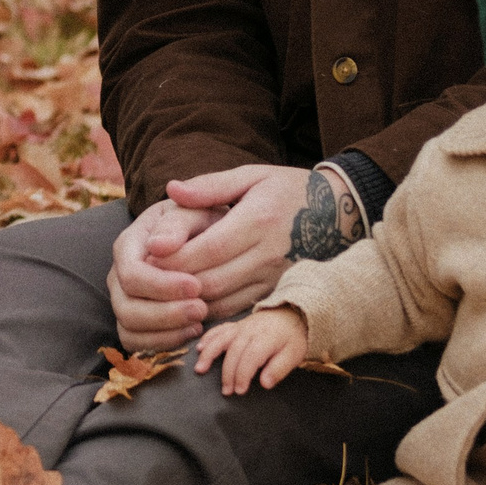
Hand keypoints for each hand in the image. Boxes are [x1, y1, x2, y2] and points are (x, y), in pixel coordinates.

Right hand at [107, 196, 225, 349]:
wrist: (204, 234)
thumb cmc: (199, 222)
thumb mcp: (194, 211)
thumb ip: (178, 223)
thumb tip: (160, 246)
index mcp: (128, 245)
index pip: (131, 274)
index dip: (162, 286)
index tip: (197, 286)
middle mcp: (118, 276)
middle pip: (126, 308)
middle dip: (166, 314)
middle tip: (202, 309)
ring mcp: (124, 300)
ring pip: (129, 330)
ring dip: (166, 332)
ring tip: (200, 322)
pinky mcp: (136, 322)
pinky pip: (137, 344)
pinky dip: (163, 344)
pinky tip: (192, 332)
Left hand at [113, 164, 362, 340]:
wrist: (338, 212)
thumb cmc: (287, 188)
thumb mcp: (251, 176)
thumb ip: (209, 186)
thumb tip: (171, 191)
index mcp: (259, 220)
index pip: (207, 249)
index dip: (173, 257)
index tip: (148, 254)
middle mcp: (269, 253)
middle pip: (210, 280)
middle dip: (174, 282)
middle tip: (147, 275)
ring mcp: (275, 277)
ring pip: (221, 300)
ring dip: (188, 299)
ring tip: (164, 287)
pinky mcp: (277, 291)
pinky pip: (236, 308)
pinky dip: (210, 307)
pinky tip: (191, 297)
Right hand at [194, 306, 311, 395]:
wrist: (291, 313)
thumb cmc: (292, 338)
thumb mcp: (294, 355)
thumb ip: (279, 369)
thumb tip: (265, 384)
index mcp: (266, 339)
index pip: (251, 358)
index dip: (243, 375)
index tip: (240, 391)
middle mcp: (250, 331)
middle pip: (234, 352)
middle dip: (228, 373)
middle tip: (226, 391)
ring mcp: (240, 327)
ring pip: (221, 339)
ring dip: (209, 354)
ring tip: (200, 369)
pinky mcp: (235, 325)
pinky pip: (219, 329)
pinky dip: (208, 338)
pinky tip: (199, 348)